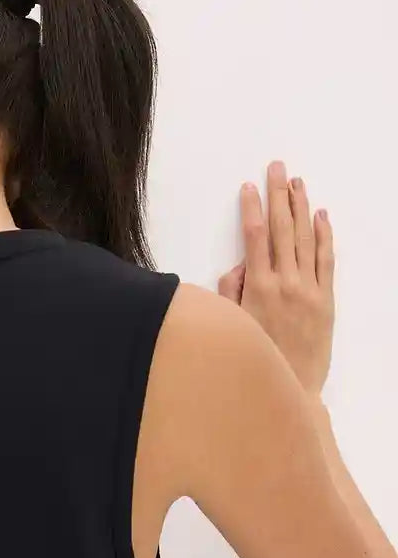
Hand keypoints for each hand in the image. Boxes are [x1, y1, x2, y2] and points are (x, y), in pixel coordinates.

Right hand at [218, 159, 334, 394]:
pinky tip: (321, 215)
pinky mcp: (326, 299)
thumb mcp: (232, 325)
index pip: (254, 236)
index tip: (249, 187)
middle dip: (278, 195)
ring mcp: (308, 289)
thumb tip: (239, 266)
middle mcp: (284, 282)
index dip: (251, 208)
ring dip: (301, 207)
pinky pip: (327, 259)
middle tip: (277, 168)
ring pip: (306, 238)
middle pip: (281, 228)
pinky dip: (325, 235)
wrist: (290, 388)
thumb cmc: (256, 359)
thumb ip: (231, 292)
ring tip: (298, 183)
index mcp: (257, 287)